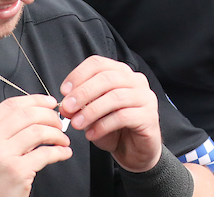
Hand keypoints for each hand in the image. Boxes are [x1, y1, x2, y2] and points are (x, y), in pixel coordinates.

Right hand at [0, 94, 70, 196]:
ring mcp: (2, 156)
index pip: (11, 105)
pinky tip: (63, 152)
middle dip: (50, 116)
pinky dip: (60, 151)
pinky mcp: (16, 172)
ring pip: (39, 132)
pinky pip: (46, 153)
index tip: (50, 102)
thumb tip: (37, 112)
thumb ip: (3, 128)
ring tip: (62, 140)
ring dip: (57, 134)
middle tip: (59, 123)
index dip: (36, 100)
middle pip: (27, 114)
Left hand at [60, 56, 161, 172]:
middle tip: (67, 108)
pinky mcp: (149, 117)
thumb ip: (82, 105)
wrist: (134, 151)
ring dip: (91, 110)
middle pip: (106, 78)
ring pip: (115, 97)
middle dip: (83, 93)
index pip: (98, 63)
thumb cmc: (114, 128)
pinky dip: (103, 125)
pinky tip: (91, 134)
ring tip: (76, 124)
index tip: (64, 91)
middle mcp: (136, 81)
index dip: (78, 75)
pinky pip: (123, 117)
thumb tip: (65, 104)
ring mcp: (145, 97)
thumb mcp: (93, 113)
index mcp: (121, 72)